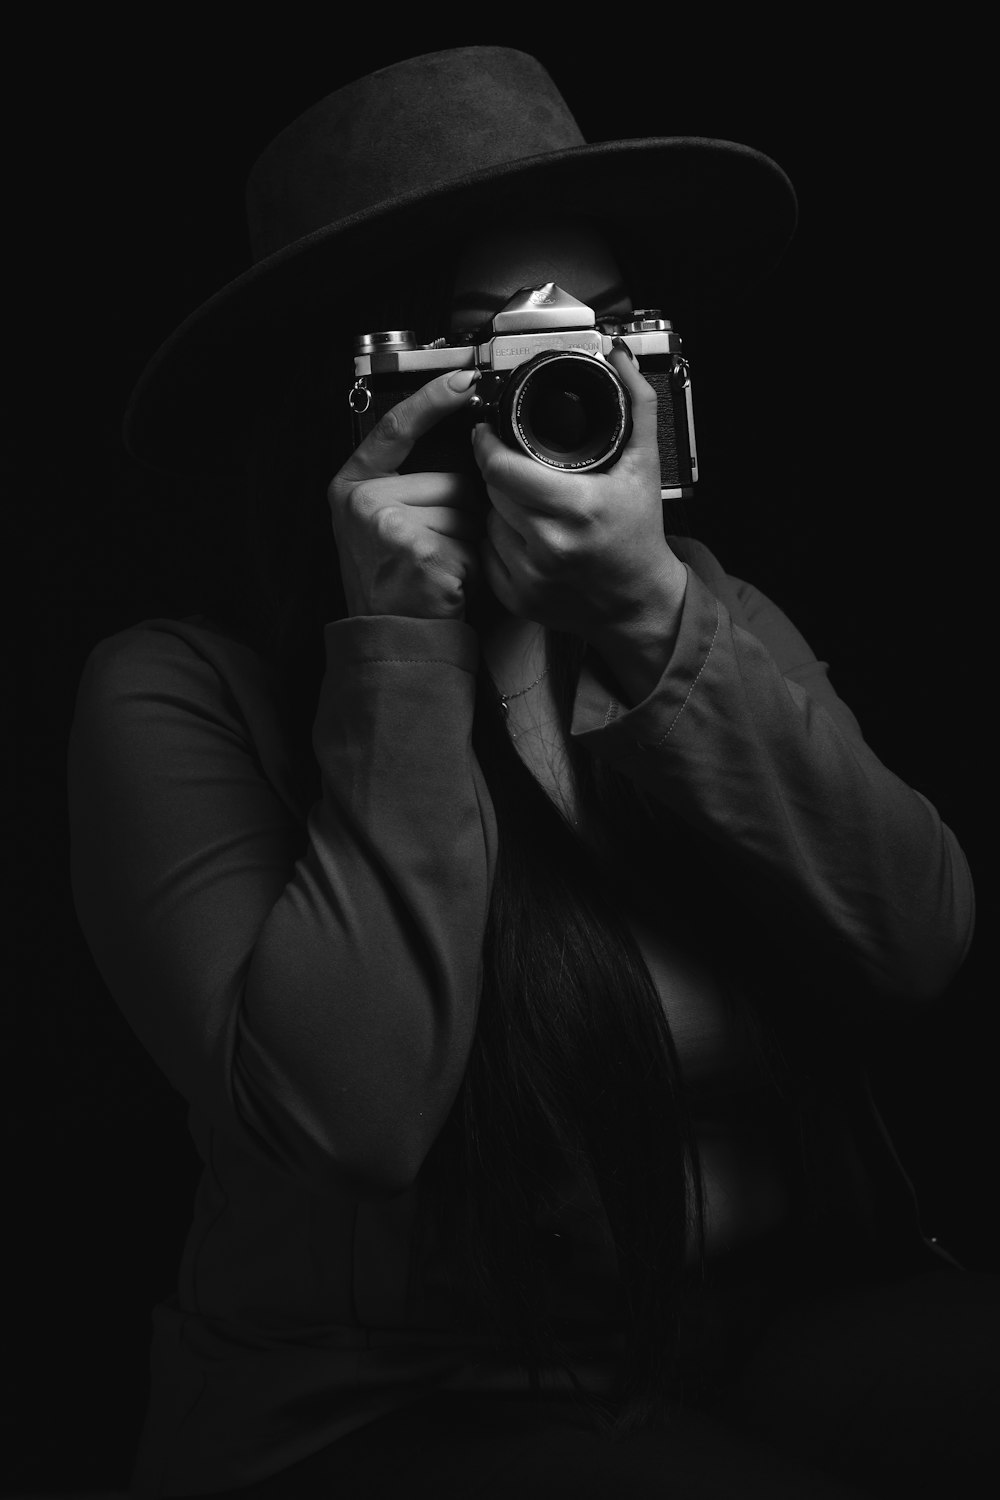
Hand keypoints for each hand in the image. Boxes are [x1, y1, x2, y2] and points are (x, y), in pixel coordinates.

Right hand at [327, 370, 484, 618]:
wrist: (391, 640)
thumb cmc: (395, 584)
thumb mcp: (386, 524)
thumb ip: (411, 486)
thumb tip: (470, 454)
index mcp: (352, 486)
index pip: (395, 428)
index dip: (432, 401)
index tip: (463, 381)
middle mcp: (362, 500)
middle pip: (449, 480)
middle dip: (461, 514)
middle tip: (436, 552)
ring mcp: (387, 524)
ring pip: (465, 510)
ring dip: (468, 540)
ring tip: (441, 568)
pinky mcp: (417, 549)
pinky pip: (471, 540)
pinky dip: (471, 564)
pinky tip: (448, 582)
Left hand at [471, 346, 686, 648]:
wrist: (638, 603)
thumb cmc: (640, 535)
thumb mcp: (645, 465)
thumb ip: (636, 404)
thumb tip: (618, 357)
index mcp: (577, 507)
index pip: (502, 469)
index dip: (487, 445)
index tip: (487, 433)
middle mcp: (550, 545)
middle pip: (492, 490)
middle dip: (499, 473)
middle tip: (519, 468)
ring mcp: (530, 576)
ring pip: (488, 521)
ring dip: (499, 507)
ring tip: (530, 505)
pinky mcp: (517, 598)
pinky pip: (487, 554)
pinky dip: (499, 541)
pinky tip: (525, 536)